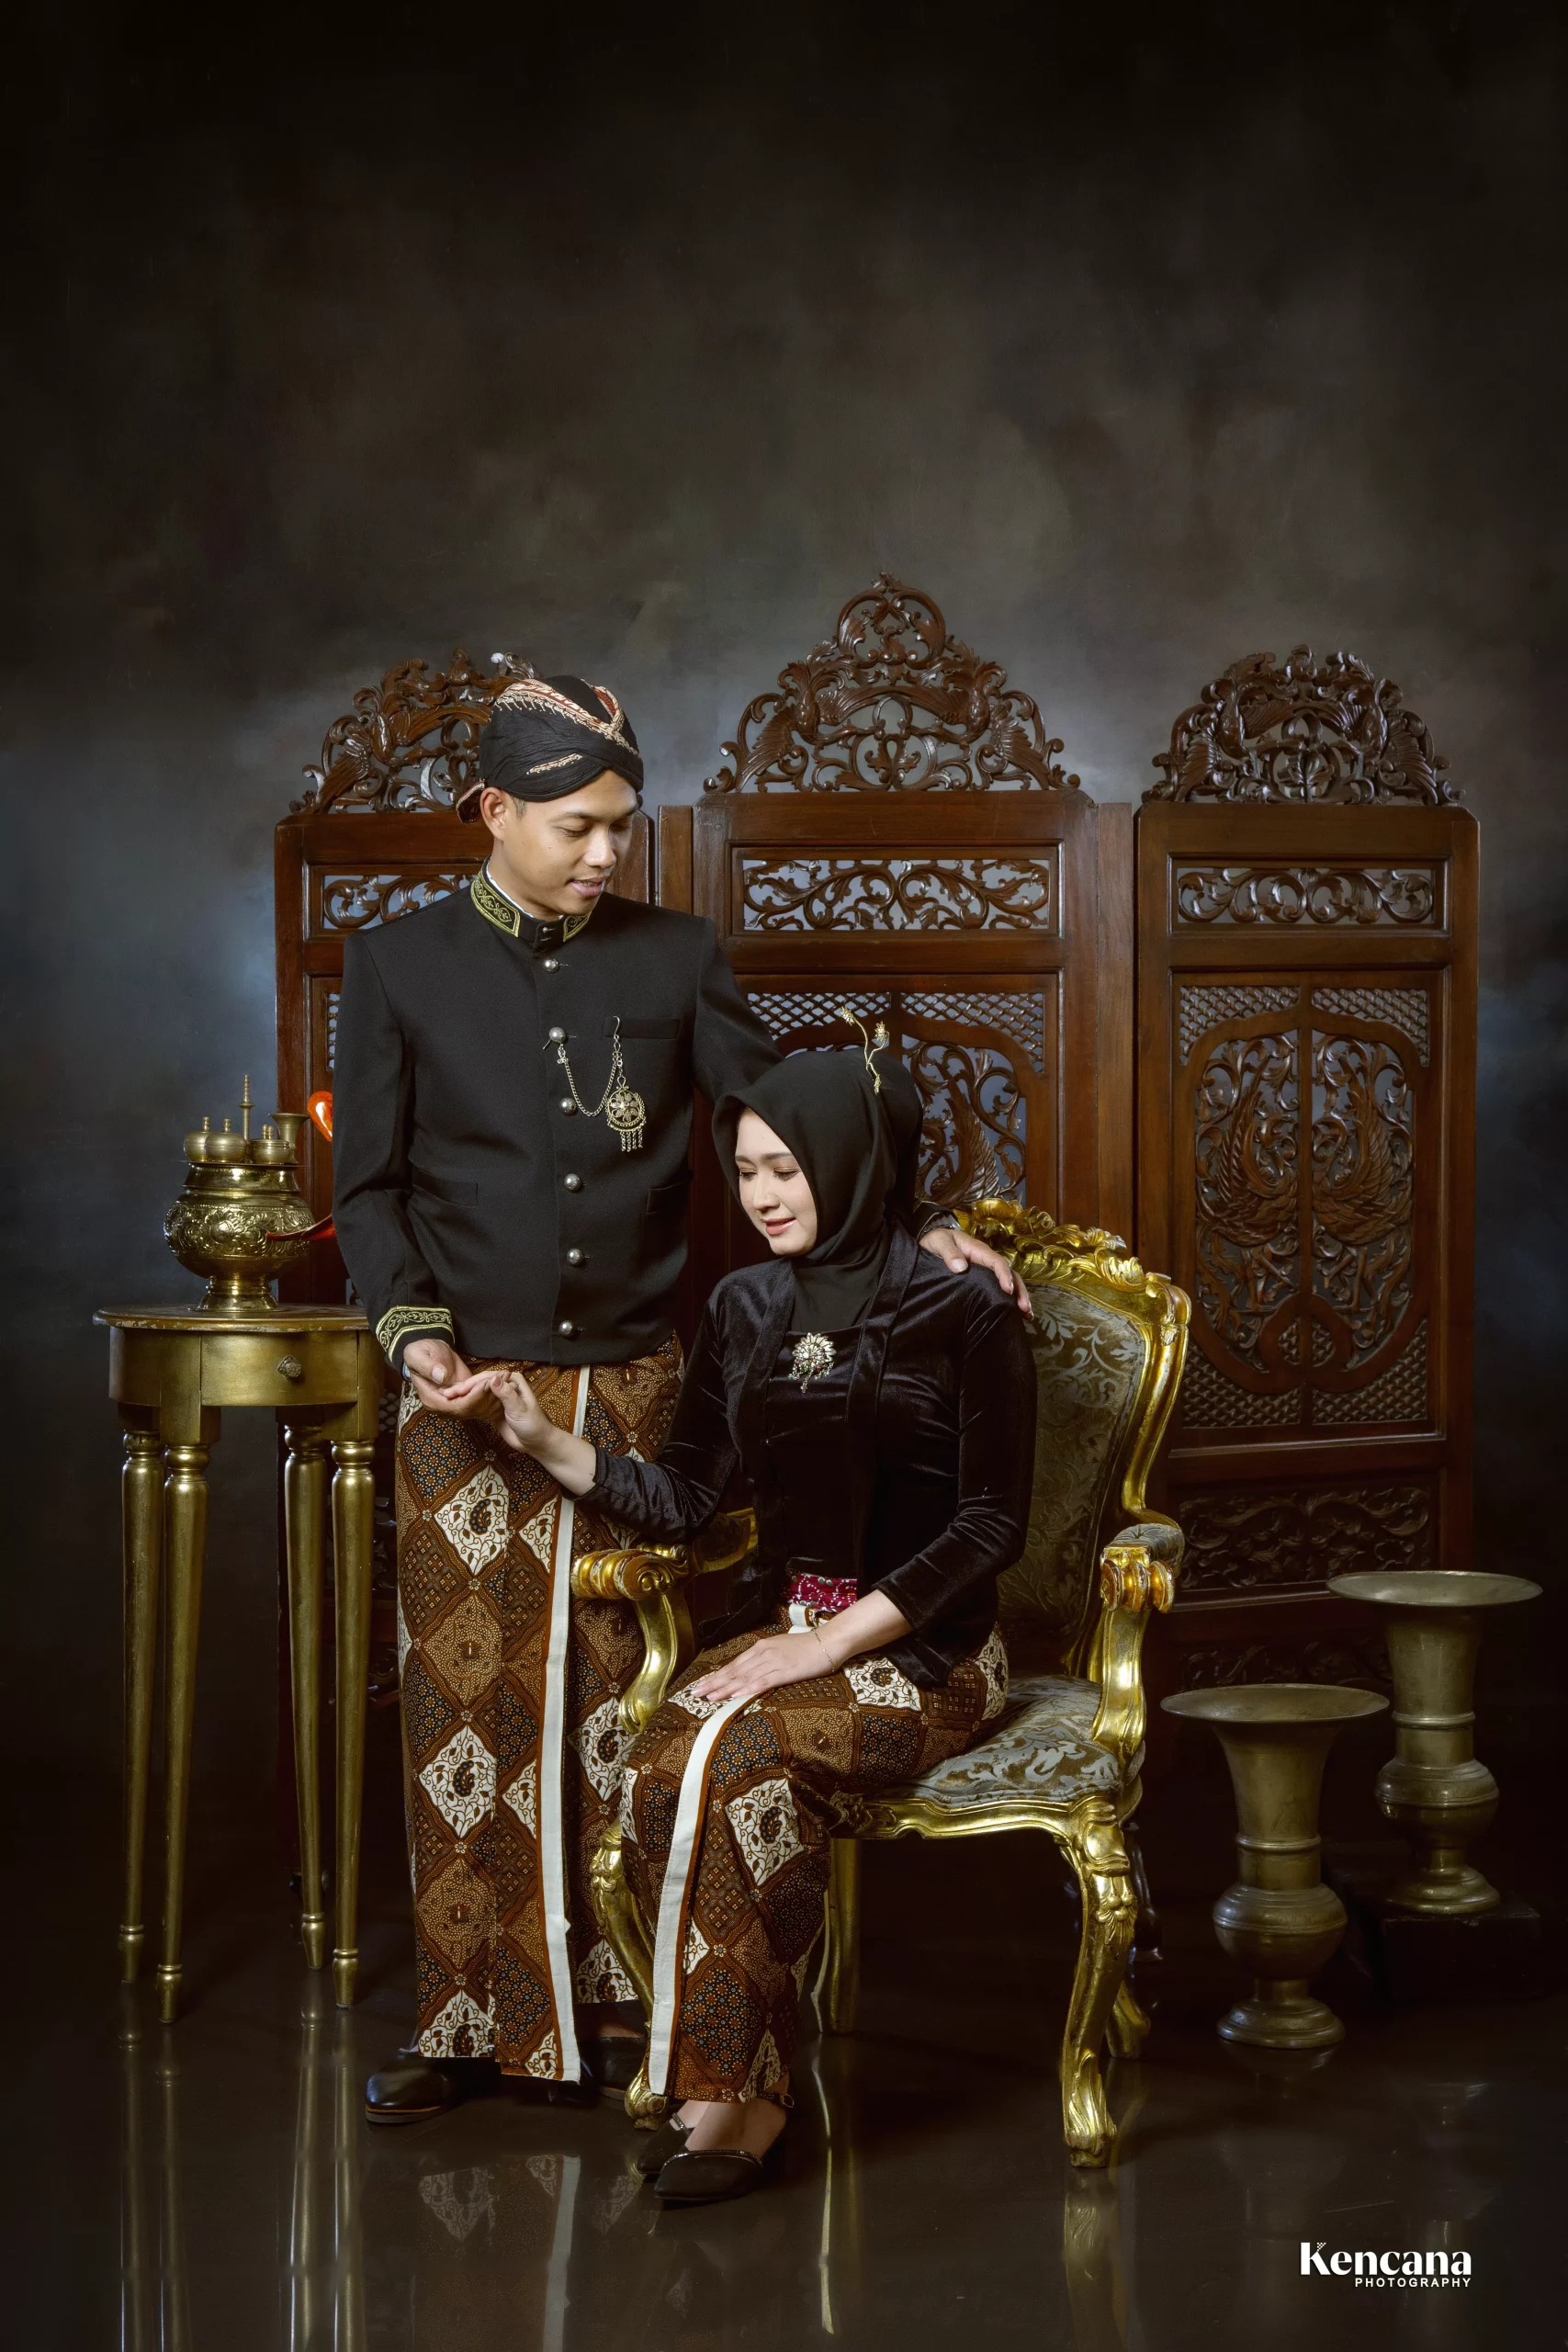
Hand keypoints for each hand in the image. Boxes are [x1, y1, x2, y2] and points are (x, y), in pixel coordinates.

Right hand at [404, 1341, 499, 1420]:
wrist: (425, 1350)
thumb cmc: (418, 1352)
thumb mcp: (418, 1356)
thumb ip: (428, 1367)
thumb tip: (441, 1377)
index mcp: (431, 1400)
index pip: (455, 1407)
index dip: (471, 1398)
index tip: (485, 1386)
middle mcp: (444, 1406)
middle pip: (469, 1409)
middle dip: (487, 1397)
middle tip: (503, 1382)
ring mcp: (455, 1402)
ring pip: (478, 1406)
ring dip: (494, 1395)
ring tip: (508, 1380)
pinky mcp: (465, 1395)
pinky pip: (480, 1399)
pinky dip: (493, 1393)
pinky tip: (506, 1383)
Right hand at [459, 1368, 598, 1494]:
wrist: (536, 1443)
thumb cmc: (533, 1424)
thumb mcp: (519, 1409)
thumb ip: (506, 1395)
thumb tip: (492, 1379)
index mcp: (513, 1380)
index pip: (489, 1378)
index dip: (472, 1383)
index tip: (458, 1390)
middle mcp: (505, 1385)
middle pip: (480, 1384)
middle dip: (464, 1389)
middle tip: (447, 1395)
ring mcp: (498, 1398)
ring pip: (478, 1394)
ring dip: (464, 1397)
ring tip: (447, 1400)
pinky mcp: (493, 1410)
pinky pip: (479, 1404)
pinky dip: (468, 1405)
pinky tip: (456, 1406)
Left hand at [690, 1630, 836, 1703]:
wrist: (828, 1642)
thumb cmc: (806, 1647)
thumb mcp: (780, 1649)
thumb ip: (765, 1659)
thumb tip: (750, 1671)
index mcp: (761, 1648)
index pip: (734, 1664)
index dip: (716, 1675)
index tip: (701, 1684)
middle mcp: (763, 1654)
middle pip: (734, 1671)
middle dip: (713, 1682)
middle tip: (695, 1693)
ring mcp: (773, 1662)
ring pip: (743, 1677)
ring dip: (724, 1688)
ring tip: (709, 1697)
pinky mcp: (785, 1672)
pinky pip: (762, 1682)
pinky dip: (746, 1689)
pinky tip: (735, 1696)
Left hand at [918, 1226, 1033, 1314]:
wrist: (933, 1241)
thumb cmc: (938, 1240)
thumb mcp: (939, 1242)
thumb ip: (948, 1253)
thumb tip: (961, 1267)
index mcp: (979, 1251)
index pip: (997, 1262)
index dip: (1004, 1275)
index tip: (1008, 1291)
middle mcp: (987, 1261)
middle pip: (1009, 1274)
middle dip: (1019, 1290)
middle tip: (1024, 1308)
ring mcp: (987, 1270)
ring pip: (1009, 1282)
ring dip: (1019, 1297)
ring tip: (1027, 1315)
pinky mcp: (984, 1280)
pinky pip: (999, 1288)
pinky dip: (1010, 1300)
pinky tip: (1016, 1315)